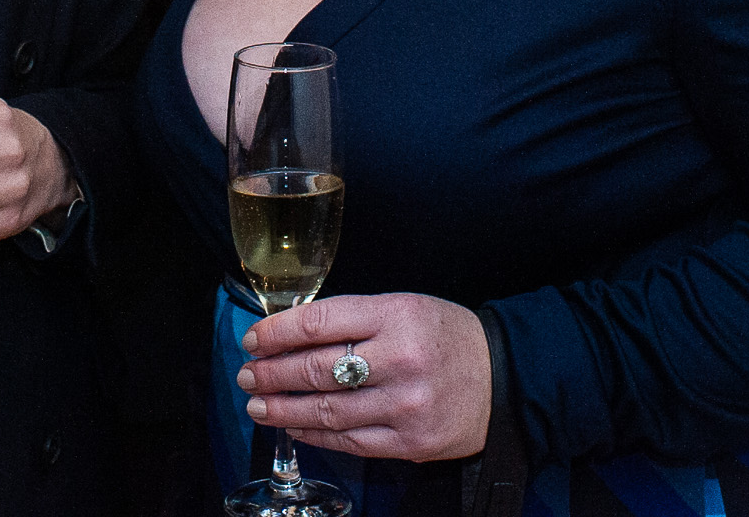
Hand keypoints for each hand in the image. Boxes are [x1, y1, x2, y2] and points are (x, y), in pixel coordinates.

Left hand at [238, 293, 491, 462]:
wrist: (502, 377)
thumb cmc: (443, 335)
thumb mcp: (403, 306)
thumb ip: (354, 317)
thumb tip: (294, 331)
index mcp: (395, 315)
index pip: (320, 322)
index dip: (278, 332)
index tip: (254, 338)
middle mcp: (399, 360)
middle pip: (318, 368)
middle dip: (273, 373)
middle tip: (246, 374)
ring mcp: (405, 405)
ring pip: (328, 410)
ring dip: (285, 410)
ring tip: (258, 405)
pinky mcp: (410, 443)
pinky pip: (351, 440)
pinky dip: (316, 434)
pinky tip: (295, 428)